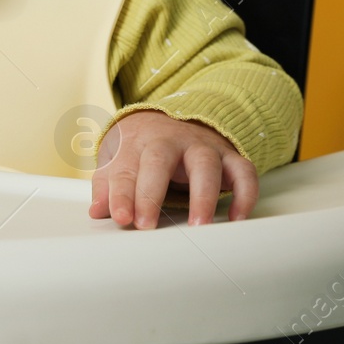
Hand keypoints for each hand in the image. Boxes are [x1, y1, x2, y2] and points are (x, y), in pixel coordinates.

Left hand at [89, 109, 257, 228]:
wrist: (171, 117)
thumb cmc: (141, 146)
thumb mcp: (117, 158)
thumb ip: (107, 185)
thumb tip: (98, 210)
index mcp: (138, 142)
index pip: (126, 169)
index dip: (121, 194)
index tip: (121, 217)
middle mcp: (170, 141)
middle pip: (159, 160)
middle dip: (151, 193)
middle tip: (146, 225)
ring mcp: (202, 147)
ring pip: (205, 165)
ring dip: (202, 196)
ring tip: (198, 226)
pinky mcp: (228, 156)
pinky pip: (243, 172)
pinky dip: (245, 193)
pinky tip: (237, 216)